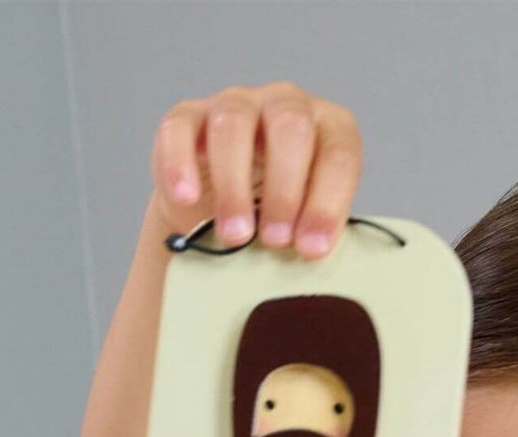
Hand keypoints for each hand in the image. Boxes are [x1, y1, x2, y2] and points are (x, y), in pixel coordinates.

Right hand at [149, 80, 363, 259]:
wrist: (227, 210)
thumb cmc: (283, 215)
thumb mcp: (309, 221)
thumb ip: (316, 230)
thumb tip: (311, 251)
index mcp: (331, 129)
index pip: (339, 155)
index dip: (327, 204)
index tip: (311, 248)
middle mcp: (287, 105)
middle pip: (290, 128)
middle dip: (284, 191)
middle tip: (275, 241)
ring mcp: (237, 104)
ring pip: (233, 126)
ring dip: (234, 186)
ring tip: (236, 235)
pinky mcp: (189, 115)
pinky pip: (179, 128)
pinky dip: (180, 165)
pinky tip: (187, 198)